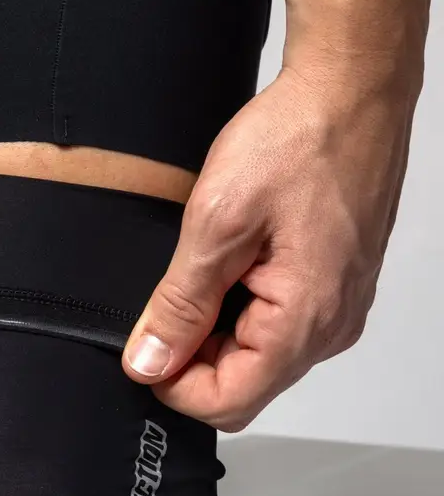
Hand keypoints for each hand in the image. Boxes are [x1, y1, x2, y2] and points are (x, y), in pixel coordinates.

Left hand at [122, 67, 414, 430]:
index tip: (146, 351)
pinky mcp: (331, 293)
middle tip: (168, 304)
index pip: (228, 402)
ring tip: (203, 275)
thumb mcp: (216, 225)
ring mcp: (335, 312)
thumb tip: (150, 362)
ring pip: (256, 362)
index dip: (174, 387)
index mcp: (304, 322)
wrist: (349, 93)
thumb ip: (180, 305)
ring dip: (214, 336)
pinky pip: (276, 332)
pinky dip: (238, 317)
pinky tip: (228, 272)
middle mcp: (329, 329)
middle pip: (242, 388)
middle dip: (192, 360)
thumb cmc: (297, 142)